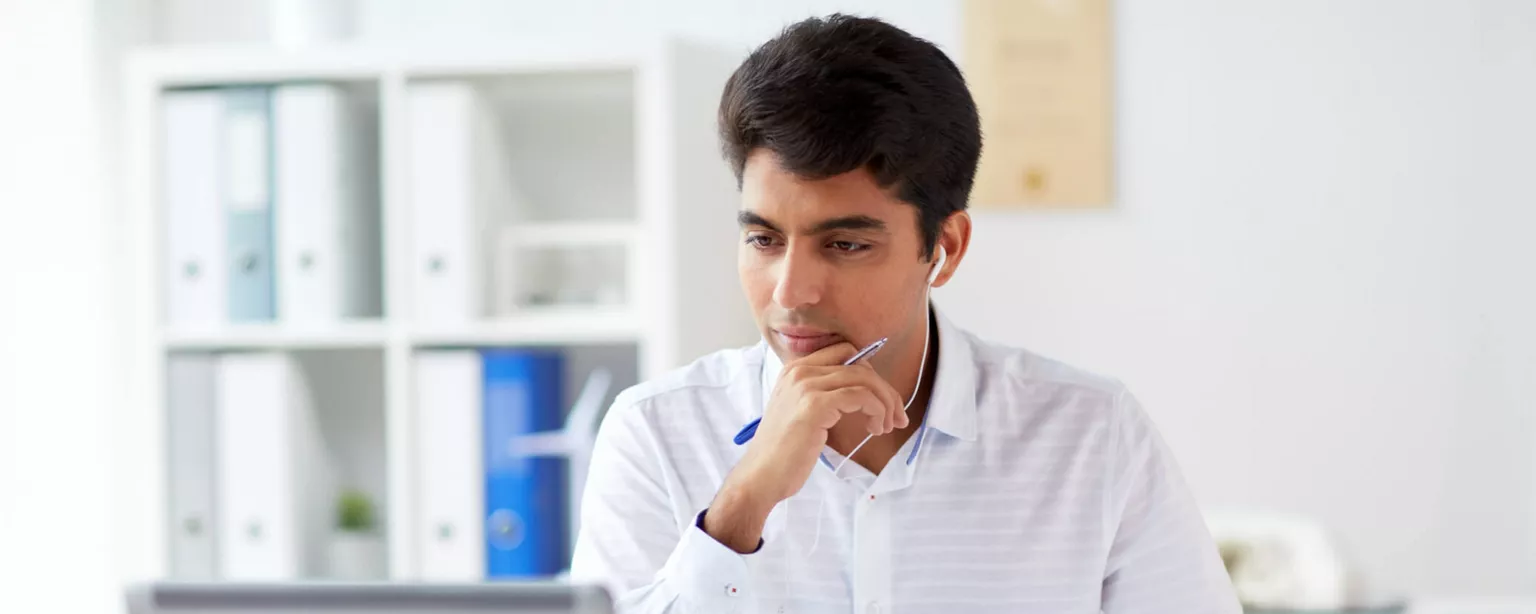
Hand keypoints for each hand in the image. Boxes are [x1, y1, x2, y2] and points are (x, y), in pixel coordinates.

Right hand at [702, 342, 905, 551]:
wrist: (761, 476)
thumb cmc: (784, 453)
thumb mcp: (801, 412)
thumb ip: (823, 395)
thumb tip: (862, 393)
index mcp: (794, 369)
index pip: (845, 353)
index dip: (869, 374)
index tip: (882, 400)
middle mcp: (799, 371)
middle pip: (859, 364)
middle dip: (884, 389)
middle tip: (896, 416)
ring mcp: (806, 385)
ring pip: (864, 379)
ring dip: (885, 402)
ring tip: (886, 426)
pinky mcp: (815, 404)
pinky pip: (861, 396)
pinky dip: (877, 410)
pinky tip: (875, 427)